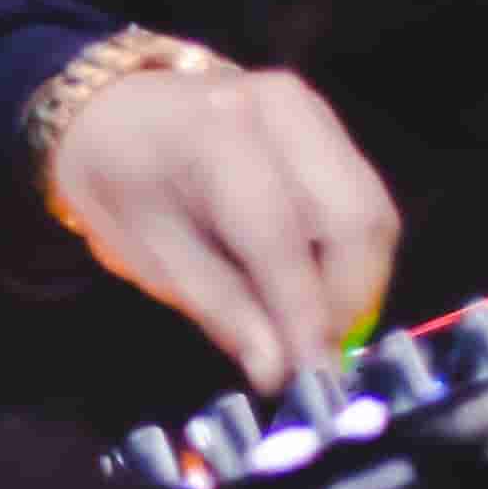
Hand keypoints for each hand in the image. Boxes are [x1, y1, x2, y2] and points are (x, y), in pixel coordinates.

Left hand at [42, 61, 406, 389]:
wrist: (113, 111)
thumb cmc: (120, 183)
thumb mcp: (149, 254)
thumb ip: (221, 310)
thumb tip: (279, 371)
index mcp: (214, 136)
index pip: (280, 236)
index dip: (306, 315)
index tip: (313, 378)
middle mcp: (280, 110)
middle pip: (356, 219)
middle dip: (348, 301)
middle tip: (316, 354)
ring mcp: (314, 113)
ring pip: (373, 213)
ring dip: (358, 282)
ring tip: (313, 324)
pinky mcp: (331, 127)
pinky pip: (365, 202)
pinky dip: (351, 255)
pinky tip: (315, 284)